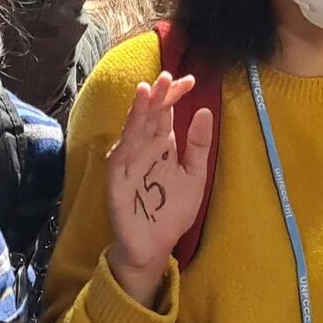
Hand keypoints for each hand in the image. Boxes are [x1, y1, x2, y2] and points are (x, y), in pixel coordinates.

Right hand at [106, 72, 211, 306]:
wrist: (155, 245)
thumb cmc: (172, 211)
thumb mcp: (195, 176)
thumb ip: (198, 146)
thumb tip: (205, 111)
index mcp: (161, 145)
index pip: (166, 113)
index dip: (175, 96)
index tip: (190, 81)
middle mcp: (143, 148)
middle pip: (150, 116)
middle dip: (158, 96)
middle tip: (167, 76)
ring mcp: (128, 161)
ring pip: (133, 129)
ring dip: (139, 110)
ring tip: (146, 89)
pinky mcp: (117, 179)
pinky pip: (123, 155)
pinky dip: (128, 138)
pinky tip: (135, 124)